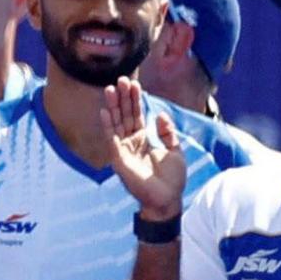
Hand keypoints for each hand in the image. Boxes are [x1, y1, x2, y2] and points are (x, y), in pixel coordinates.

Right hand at [103, 76, 189, 221]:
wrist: (168, 199)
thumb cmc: (172, 179)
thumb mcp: (175, 150)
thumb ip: (167, 132)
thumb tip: (159, 115)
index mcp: (143, 140)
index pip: (137, 115)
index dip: (135, 100)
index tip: (134, 84)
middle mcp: (131, 143)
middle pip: (125, 116)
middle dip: (122, 98)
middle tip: (121, 80)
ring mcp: (123, 150)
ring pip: (116, 124)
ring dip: (112, 106)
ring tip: (110, 89)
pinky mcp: (119, 159)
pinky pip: (112, 139)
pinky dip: (108, 125)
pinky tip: (105, 111)